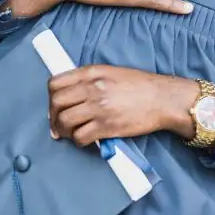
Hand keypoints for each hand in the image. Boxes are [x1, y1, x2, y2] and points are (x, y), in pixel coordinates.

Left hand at [48, 65, 200, 145]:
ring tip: (69, 133)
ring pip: (65, 121)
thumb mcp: (112, 72)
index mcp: (92, 73)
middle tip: (58, 124)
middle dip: (53, 116)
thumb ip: (90, 79)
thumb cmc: (141, 86)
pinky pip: (81, 137)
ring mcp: (99, 108)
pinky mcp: (107, 126)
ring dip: (63, 130)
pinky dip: (78, 141)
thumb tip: (71, 94)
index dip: (51, 97)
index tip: (55, 106)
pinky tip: (84, 140)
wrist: (163, 99)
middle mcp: (92, 89)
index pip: (56, 83)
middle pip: (56, 103)